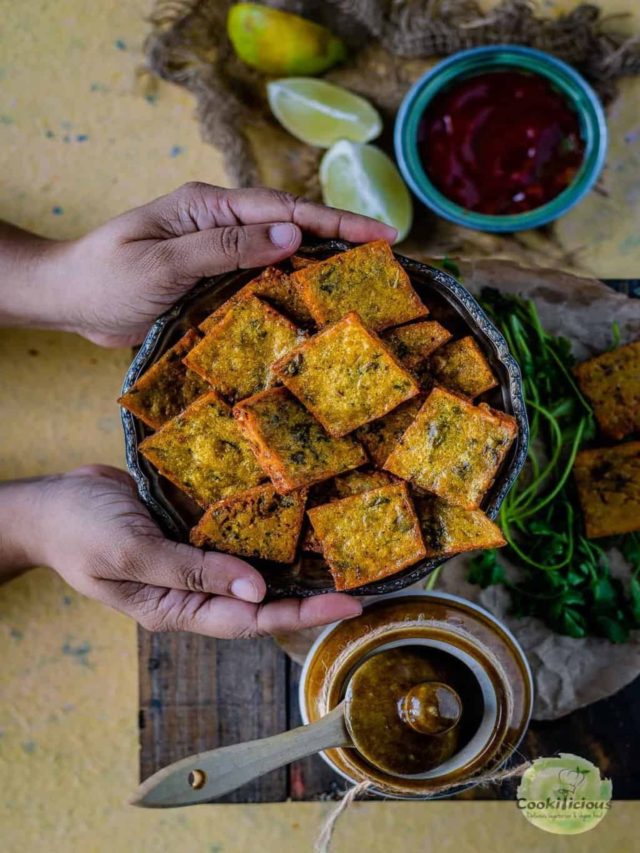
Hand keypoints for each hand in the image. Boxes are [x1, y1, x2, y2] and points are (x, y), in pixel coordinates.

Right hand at [3, 466, 361, 637]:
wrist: (50, 501)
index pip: (251, 619)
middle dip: (310, 595)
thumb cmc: (79, 531)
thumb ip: (191, 573)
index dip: (302, 614)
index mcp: (177, 608)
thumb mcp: (130, 554)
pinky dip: (266, 528)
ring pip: (253, 567)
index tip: (350, 605)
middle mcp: (193, 589)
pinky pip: (235, 533)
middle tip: (364, 583)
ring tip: (344, 553)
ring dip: (294, 562)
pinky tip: (297, 514)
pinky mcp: (192, 529)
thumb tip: (257, 589)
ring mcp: (194, 558)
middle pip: (262, 599)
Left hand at [4, 183, 395, 346]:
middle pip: (292, 229)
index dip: (335, 221)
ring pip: (282, 259)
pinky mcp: (215, 286)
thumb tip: (291, 235)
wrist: (71, 301)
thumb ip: (225, 247)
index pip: (283, 209)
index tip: (382, 235)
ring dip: (321, 270)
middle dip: (341, 241)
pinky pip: (262, 286)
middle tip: (389, 262)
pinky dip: (292, 294)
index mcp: (209, 206)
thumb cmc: (108, 275)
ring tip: (366, 287)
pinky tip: (316, 311)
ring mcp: (220, 256)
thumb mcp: (164, 261)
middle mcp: (221, 226)